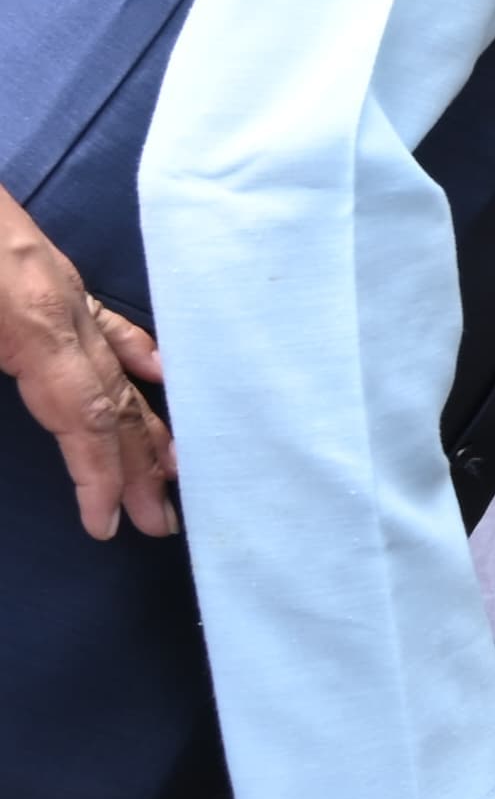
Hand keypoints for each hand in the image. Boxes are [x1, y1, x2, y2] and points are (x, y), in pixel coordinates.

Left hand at [3, 192, 174, 539]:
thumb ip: (1, 364)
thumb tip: (39, 412)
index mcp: (33, 321)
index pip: (83, 413)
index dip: (100, 474)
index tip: (110, 526)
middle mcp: (61, 306)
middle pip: (111, 396)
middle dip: (137, 464)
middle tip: (163, 522)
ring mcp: (58, 285)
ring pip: (115, 363)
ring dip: (144, 421)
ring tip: (173, 468)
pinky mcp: (44, 272)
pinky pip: (101, 319)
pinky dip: (136, 352)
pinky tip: (160, 374)